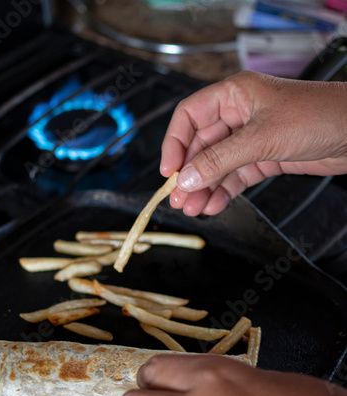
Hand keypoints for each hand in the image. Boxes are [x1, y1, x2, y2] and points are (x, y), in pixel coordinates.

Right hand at [160, 71, 346, 215]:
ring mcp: (252, 137)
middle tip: (179, 199)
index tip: (169, 171)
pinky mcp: (264, 157)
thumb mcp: (261, 138)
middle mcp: (240, 114)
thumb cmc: (319, 116)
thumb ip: (221, 159)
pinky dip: (224, 191)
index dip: (175, 143)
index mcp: (234, 94)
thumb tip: (187, 177)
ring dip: (204, 187)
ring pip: (218, 164)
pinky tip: (214, 205)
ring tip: (193, 208)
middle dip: (189, 174)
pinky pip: (236, 175)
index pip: (190, 116)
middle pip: (202, 145)